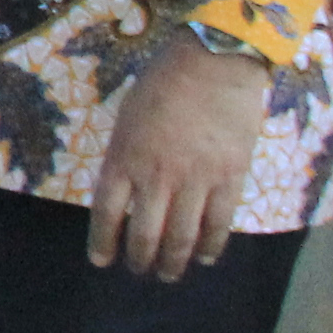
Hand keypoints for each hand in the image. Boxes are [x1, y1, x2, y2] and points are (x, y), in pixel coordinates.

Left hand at [90, 35, 261, 280]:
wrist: (216, 59)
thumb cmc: (165, 81)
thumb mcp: (128, 116)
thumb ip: (125, 156)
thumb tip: (126, 191)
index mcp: (125, 157)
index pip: (106, 214)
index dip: (102, 243)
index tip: (102, 260)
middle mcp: (157, 175)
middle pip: (144, 236)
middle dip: (139, 261)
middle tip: (140, 271)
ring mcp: (195, 179)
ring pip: (182, 238)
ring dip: (174, 263)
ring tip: (170, 273)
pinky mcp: (230, 178)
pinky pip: (219, 224)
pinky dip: (211, 247)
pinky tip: (206, 257)